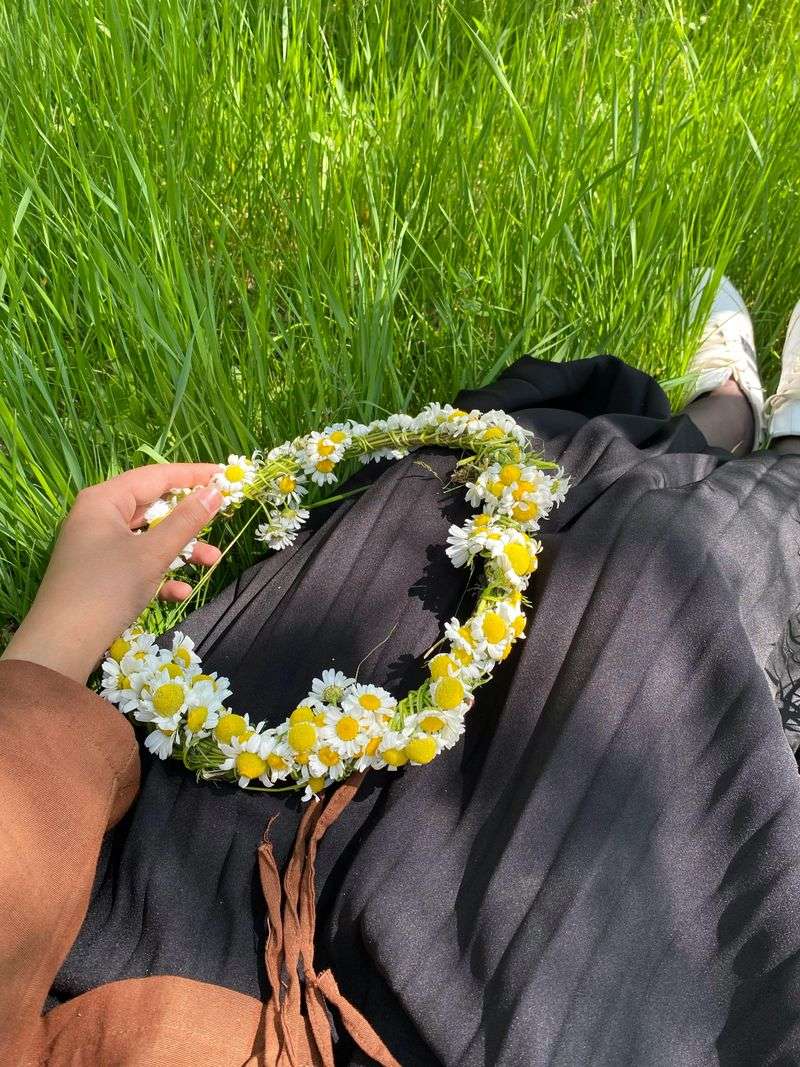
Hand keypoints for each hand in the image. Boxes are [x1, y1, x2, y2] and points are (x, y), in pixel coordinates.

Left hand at [1, 464, 223, 683]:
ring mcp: (98, 547)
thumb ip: (187, 521)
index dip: (193, 475)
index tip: (225, 475)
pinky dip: (159, 575)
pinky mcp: (101, 574)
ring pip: (148, 539)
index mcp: (104, 501)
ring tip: (211, 561)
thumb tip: (215, 493)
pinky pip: (137, 564)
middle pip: (153, 507)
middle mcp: (99, 517)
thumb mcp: (153, 553)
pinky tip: (179, 593)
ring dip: (180, 551)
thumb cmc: (108, 588)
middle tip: (222, 518)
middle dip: (189, 520)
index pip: (156, 476)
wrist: (63, 644)